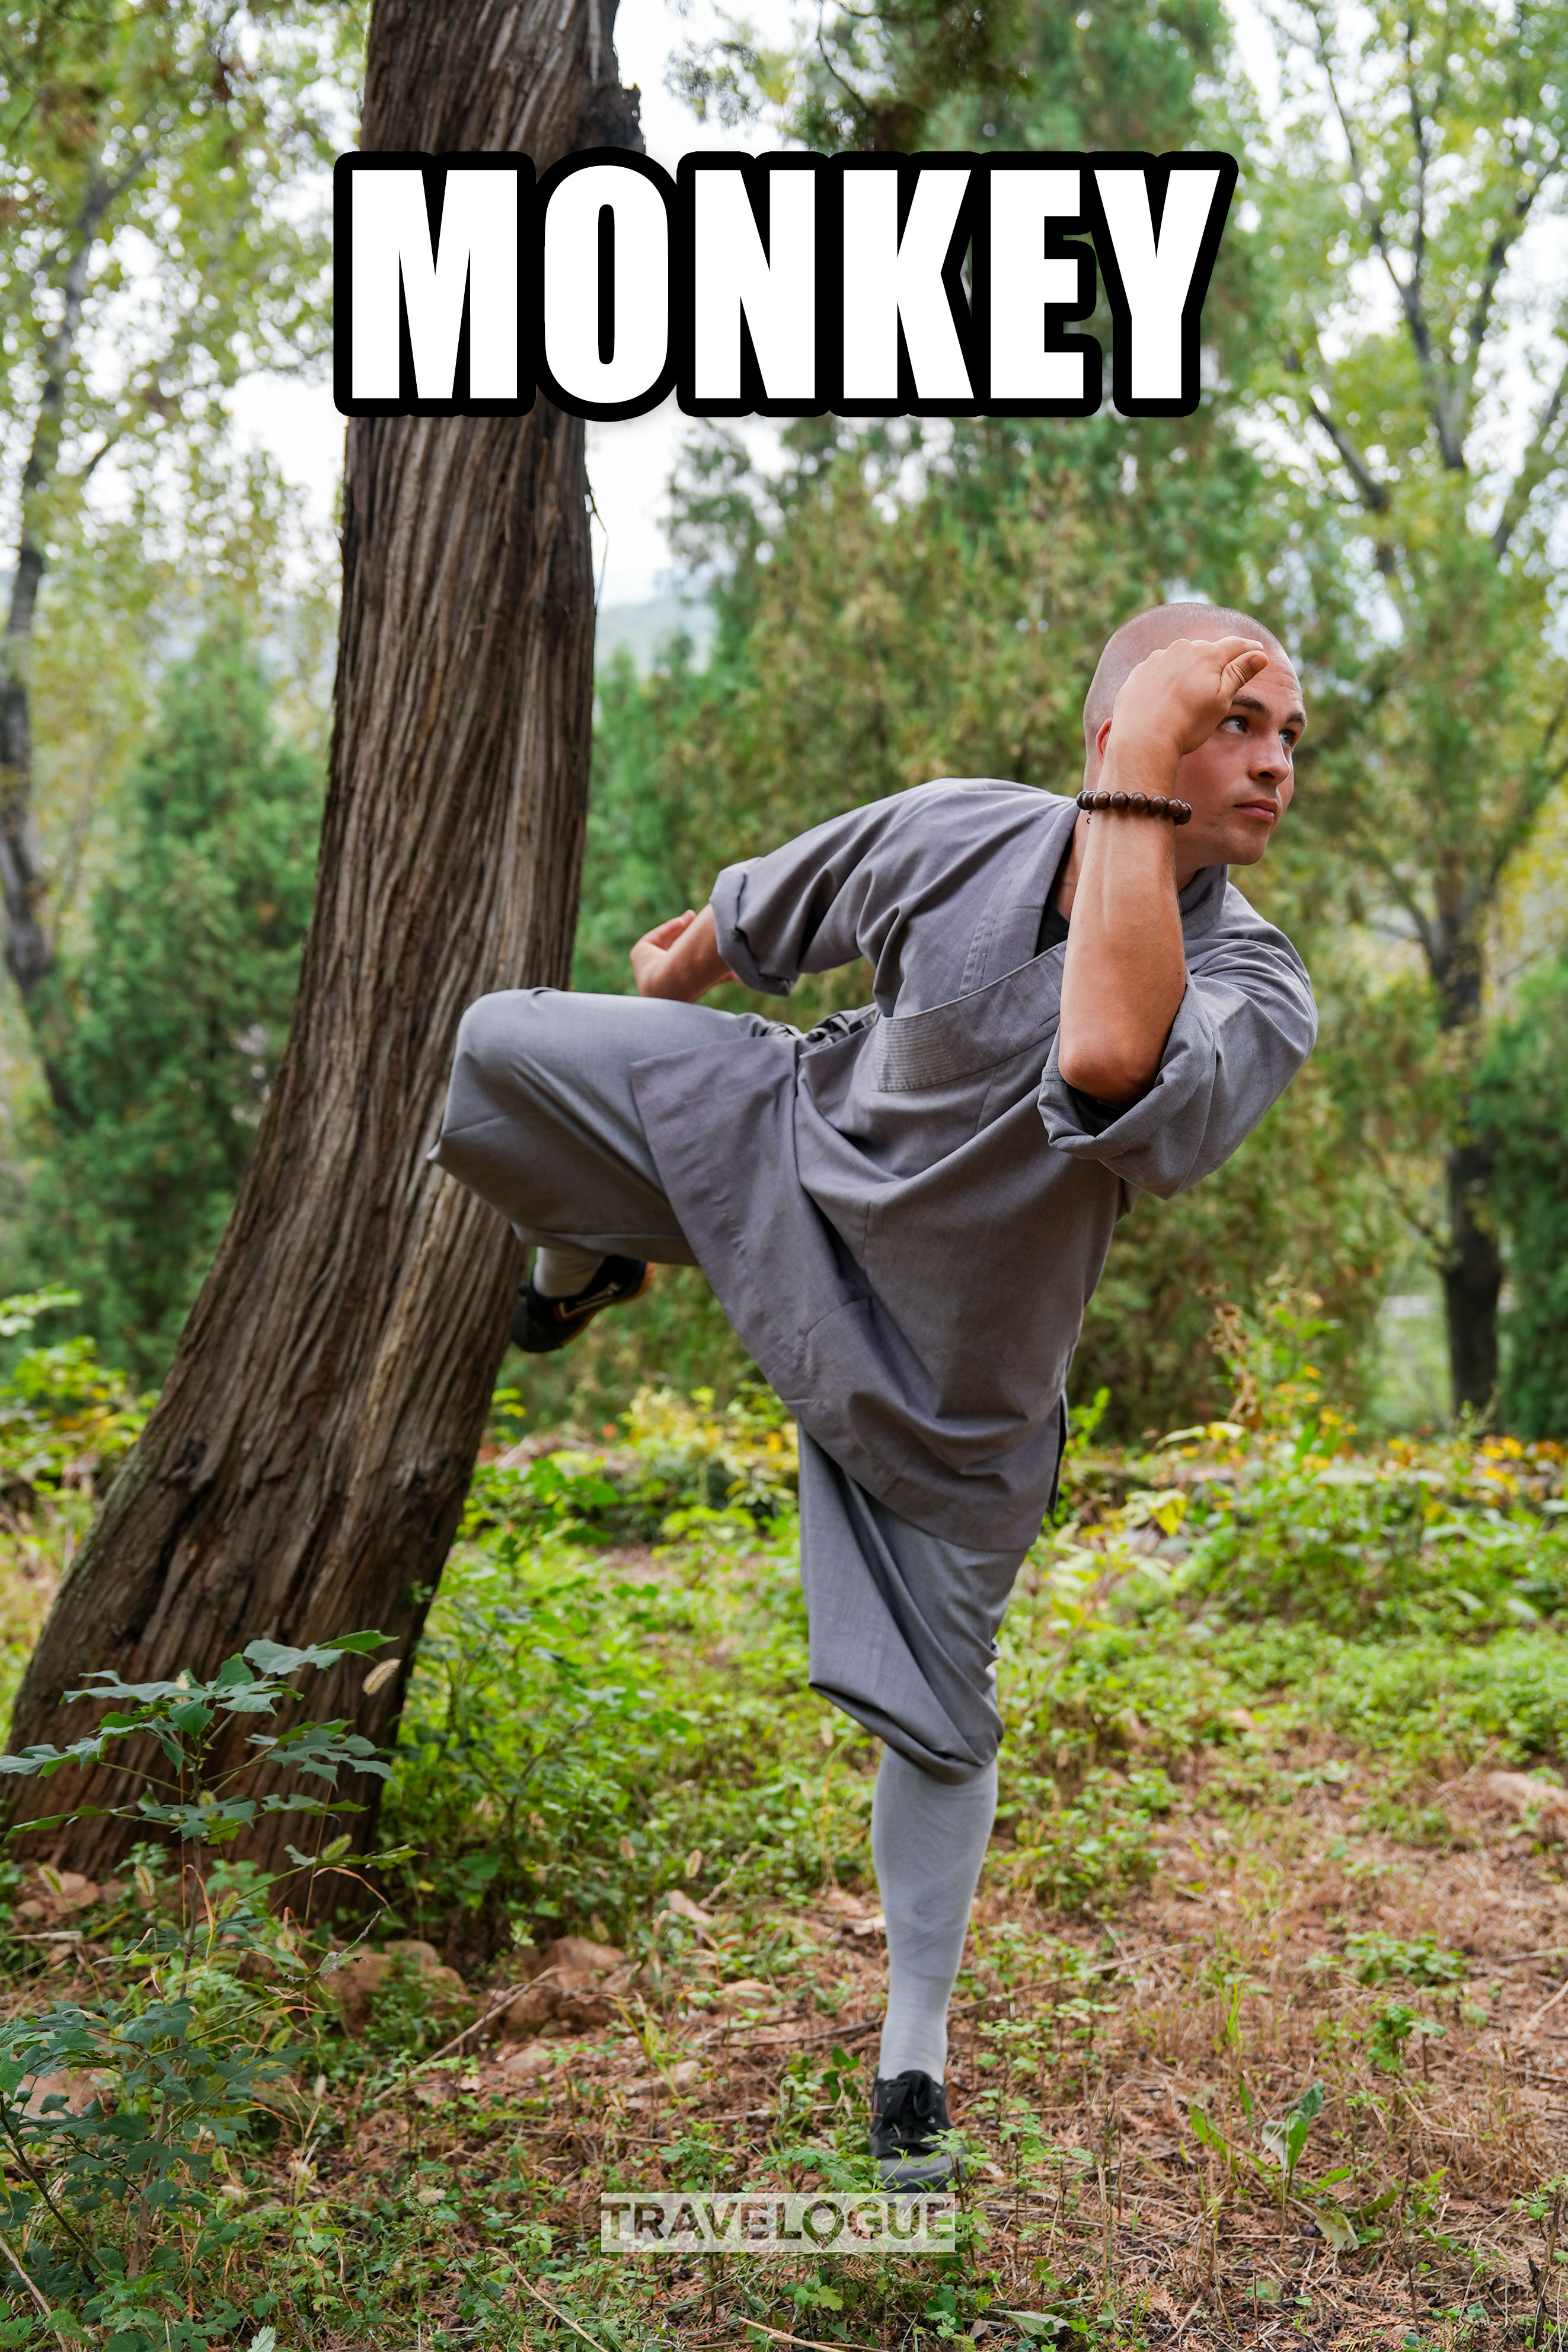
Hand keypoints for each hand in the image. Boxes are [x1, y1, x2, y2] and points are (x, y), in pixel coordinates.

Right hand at [630, 905, 735, 1000]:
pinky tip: (683, 921)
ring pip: (665, 940)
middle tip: (696, 919)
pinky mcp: (639, 952)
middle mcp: (662, 971)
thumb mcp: (713, 977)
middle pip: (674, 947)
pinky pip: (655, 936)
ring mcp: (649, 962)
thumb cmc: (691, 983)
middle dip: (687, 933)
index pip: (684, 958)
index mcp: (675, 979)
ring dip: (679, 927)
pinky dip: (669, 928)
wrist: (668, 985)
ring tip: (692, 916)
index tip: (705, 932)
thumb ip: (725, 975)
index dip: (694, 945)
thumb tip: (743, 978)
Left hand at [1109, 634, 1269, 760]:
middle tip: (1227, 668)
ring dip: (1191, 666)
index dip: (1249, 648)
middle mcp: (1181, 649)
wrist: (1142, 740)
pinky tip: (1168, 694)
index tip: (1258, 650)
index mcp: (1207, 655)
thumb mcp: (1221, 701)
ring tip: (1194, 685)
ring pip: (1181, 658)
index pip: (1235, 645)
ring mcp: (1157, 659)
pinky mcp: (1140, 672)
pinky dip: (1168, 677)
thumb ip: (1239, 674)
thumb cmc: (1187, 724)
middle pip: (1207, 649)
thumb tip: (1260, 655)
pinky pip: (1160, 669)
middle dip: (1218, 658)